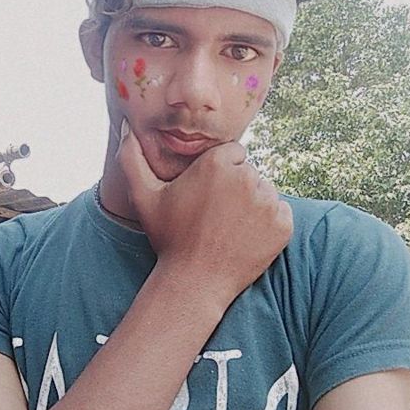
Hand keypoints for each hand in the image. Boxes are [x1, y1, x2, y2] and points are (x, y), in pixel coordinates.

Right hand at [116, 118, 292, 303]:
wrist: (195, 282)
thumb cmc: (169, 238)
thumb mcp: (143, 197)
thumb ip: (132, 158)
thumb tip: (126, 127)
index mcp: (216, 163)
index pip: (233, 153)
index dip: (220, 173)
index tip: (208, 194)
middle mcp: (245, 177)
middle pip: (249, 172)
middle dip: (237, 188)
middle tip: (217, 215)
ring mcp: (267, 202)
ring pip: (266, 192)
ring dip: (254, 204)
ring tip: (230, 227)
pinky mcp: (283, 224)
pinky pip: (282, 212)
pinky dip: (270, 223)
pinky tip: (246, 236)